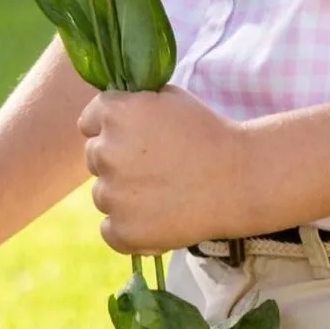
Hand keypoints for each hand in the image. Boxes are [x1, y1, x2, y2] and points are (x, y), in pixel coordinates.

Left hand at [80, 86, 269, 252]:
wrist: (240, 179)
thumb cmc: (207, 134)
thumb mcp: (167, 99)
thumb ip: (131, 105)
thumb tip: (103, 115)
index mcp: (116, 114)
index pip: (89, 121)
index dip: (112, 130)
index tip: (136, 139)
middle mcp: (105, 152)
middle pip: (94, 158)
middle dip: (118, 162)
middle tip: (157, 167)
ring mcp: (111, 194)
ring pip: (102, 195)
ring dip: (124, 196)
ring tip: (164, 193)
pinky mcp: (122, 229)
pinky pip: (110, 229)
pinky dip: (129, 228)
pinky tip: (159, 217)